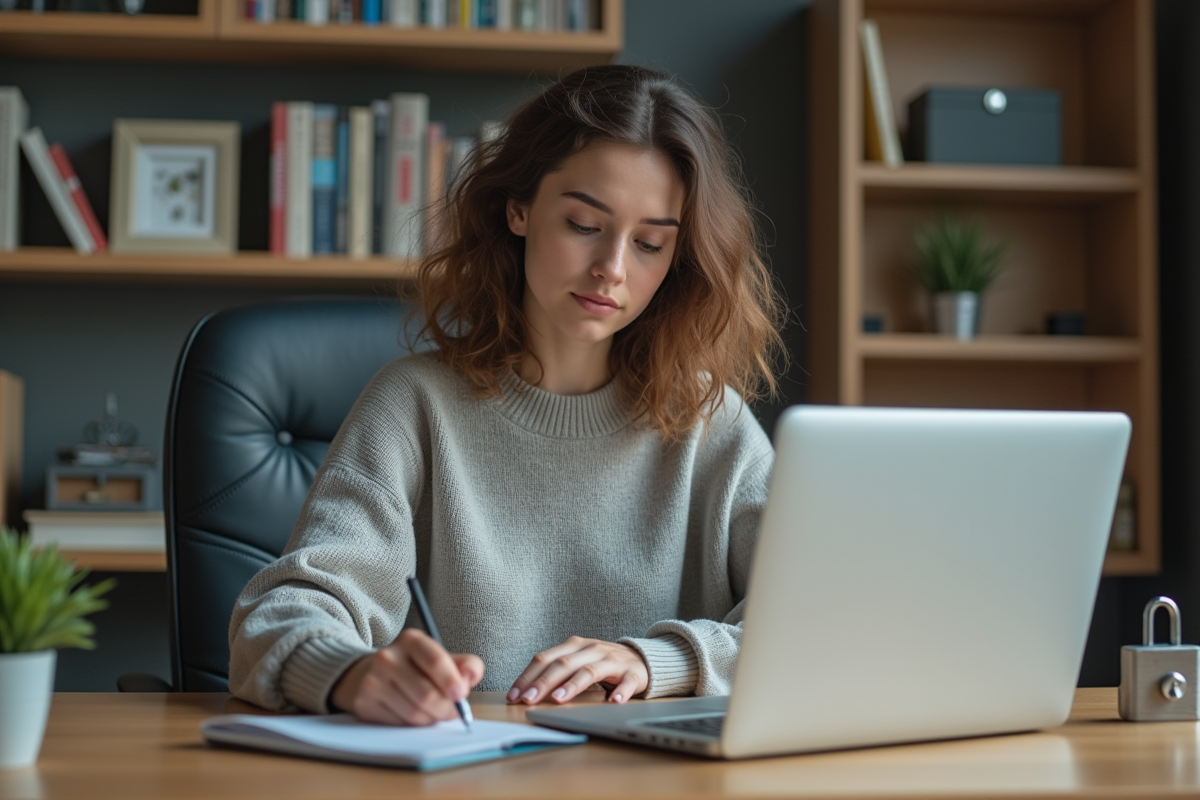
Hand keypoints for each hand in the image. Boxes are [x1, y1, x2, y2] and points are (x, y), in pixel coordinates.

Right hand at [330, 629, 484, 725]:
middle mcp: (388, 657)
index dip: (452, 681)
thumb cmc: (414, 668)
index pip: (435, 661)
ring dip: (431, 719)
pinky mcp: (364, 703)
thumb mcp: (440, 658)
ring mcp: (373, 681)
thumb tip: (470, 677)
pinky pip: (399, 724)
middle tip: (453, 712)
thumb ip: (465, 665)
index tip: (461, 695)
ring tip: (433, 712)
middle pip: (426, 694)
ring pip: (414, 713)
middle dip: (446, 709)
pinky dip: (413, 726)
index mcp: (411, 640)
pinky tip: (413, 715)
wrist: (369, 674)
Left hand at [507, 636, 648, 705]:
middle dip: (544, 683)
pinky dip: (621, 692)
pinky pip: (626, 683)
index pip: (546, 658)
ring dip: (573, 685)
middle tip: (529, 700)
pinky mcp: (632, 673)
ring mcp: (612, 660)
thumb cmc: (601, 663)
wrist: (641, 658)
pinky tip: (613, 701)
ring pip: (590, 671)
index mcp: (575, 645)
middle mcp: (592, 649)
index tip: (514, 695)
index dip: (528, 676)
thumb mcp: (577, 661)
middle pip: (564, 664)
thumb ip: (556, 672)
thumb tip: (525, 693)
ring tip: (559, 699)